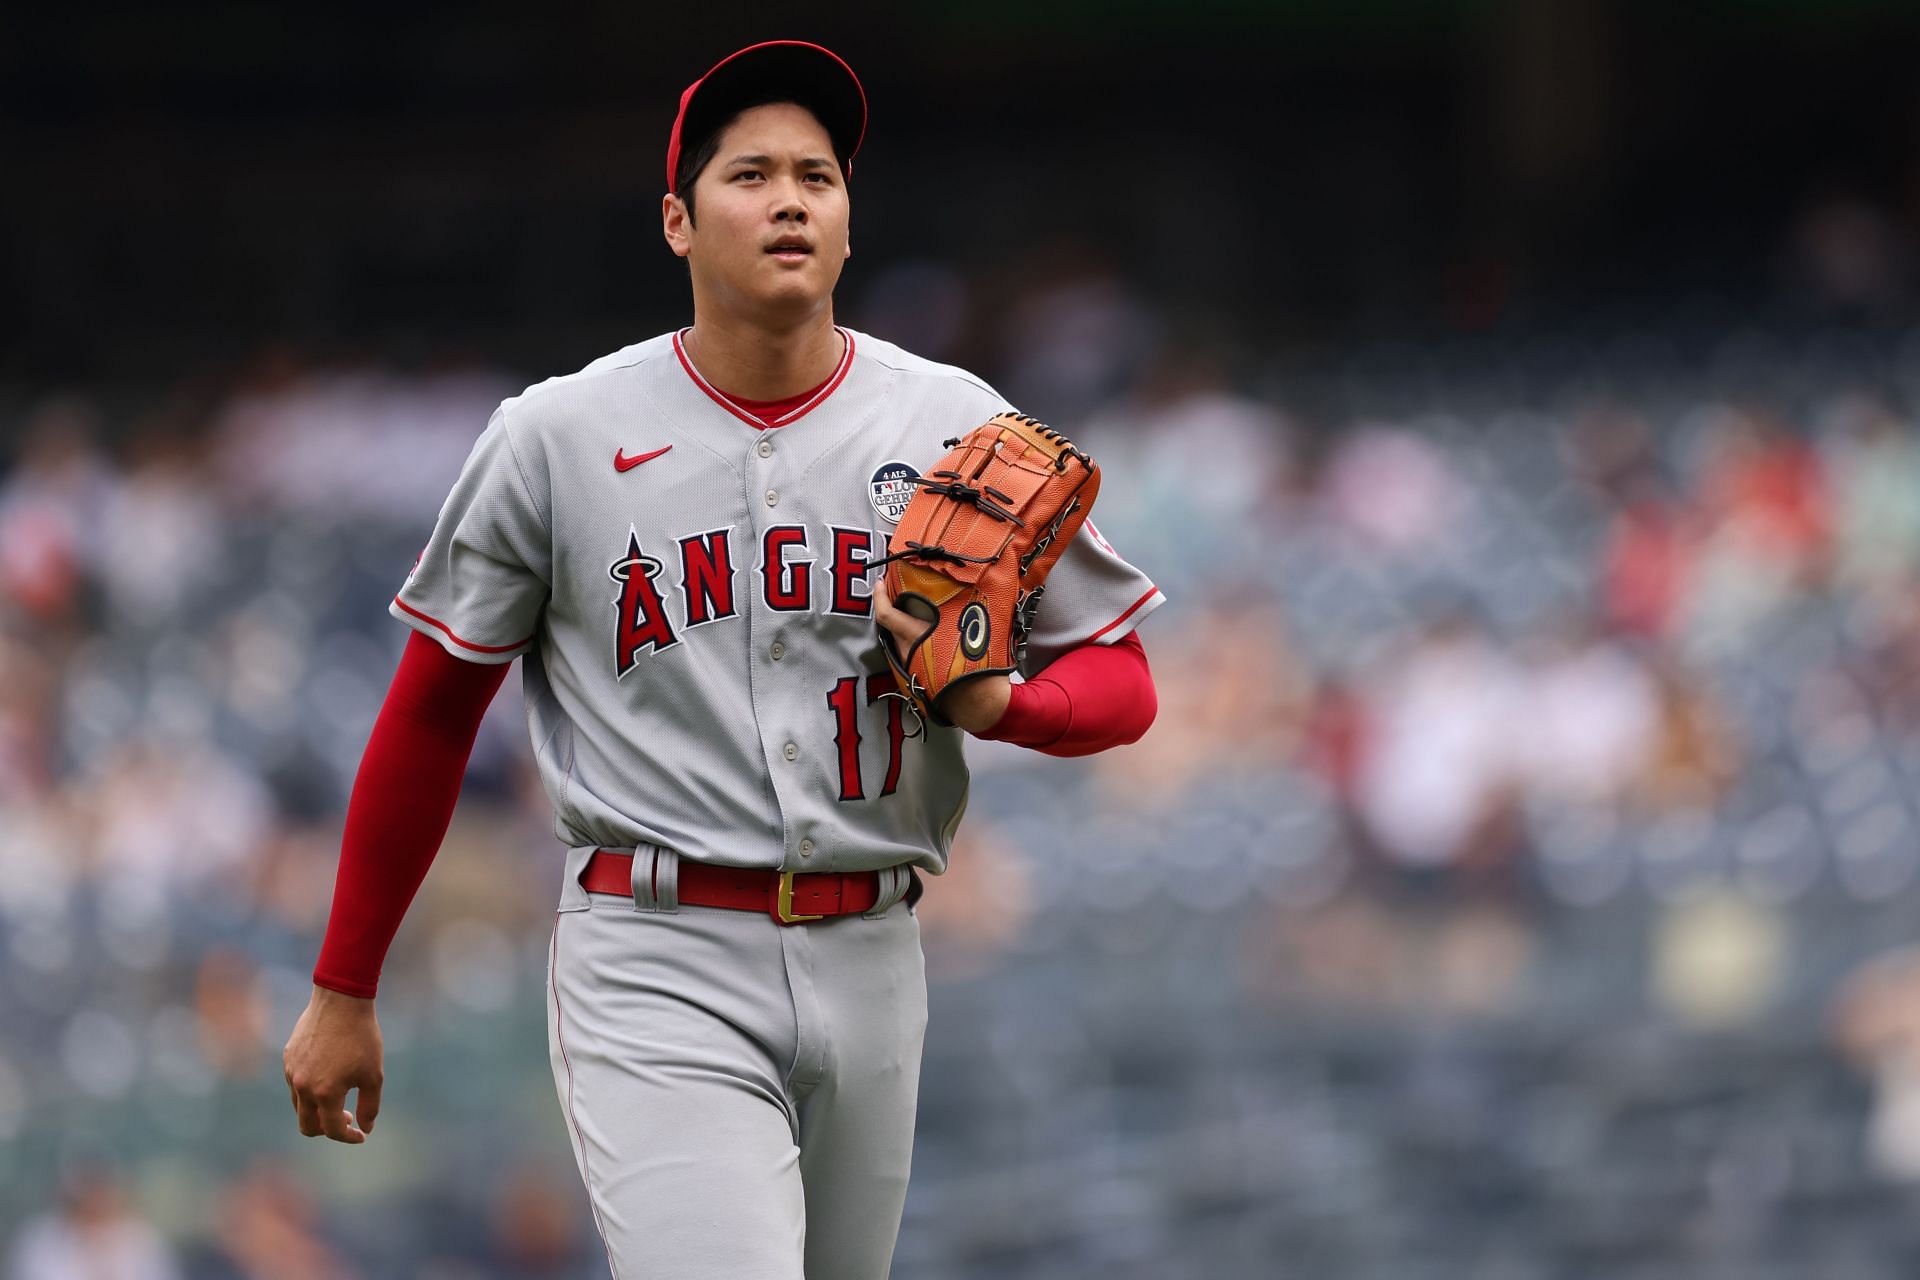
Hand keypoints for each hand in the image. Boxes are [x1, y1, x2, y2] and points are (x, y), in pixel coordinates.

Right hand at [283, 985, 383, 1143]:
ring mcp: (291, 1072)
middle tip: (346, 1119)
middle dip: (327, 1130)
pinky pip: (294, 1084)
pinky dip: (309, 1090)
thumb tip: (365, 1128)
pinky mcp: (288, 1058)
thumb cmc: (362, 1037)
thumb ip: (370, 1106)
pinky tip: (328, 1076)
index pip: (333, 1130)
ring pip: (299, 1106)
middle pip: (307, 1126)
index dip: (349, 1136)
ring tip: (338, 1098)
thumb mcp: (374, 1074)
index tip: (361, 1134)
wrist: (341, 1000)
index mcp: (325, 1093)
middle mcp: (302, 1086)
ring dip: (317, 1110)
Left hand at [873, 576, 1010, 733]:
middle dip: (893, 610)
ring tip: (919, 618)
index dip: (878, 596)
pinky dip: (913, 645)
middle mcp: (906, 650)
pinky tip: (928, 642)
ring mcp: (908, 666)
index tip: (880, 582)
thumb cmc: (976, 663)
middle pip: (889, 626)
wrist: (978, 701)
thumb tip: (962, 590)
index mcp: (916, 635)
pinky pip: (908, 655)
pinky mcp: (915, 678)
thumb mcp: (969, 627)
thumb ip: (958, 608)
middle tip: (901, 596)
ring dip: (904, 629)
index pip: (885, 613)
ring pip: (898, 641)